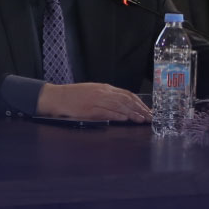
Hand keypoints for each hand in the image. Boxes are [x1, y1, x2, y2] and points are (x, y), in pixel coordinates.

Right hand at [36, 82, 151, 123]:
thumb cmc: (75, 96)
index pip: (127, 94)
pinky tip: (125, 119)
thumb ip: (108, 97)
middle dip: (140, 109)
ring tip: (141, 120)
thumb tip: (123, 105)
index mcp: (105, 88)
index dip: (139, 102)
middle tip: (150, 117)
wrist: (58, 97)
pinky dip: (117, 115)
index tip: (148, 110)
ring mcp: (96, 101)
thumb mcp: (93, 91)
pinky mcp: (89, 110)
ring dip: (132, 113)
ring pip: (119, 106)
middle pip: (126, 100)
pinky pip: (106, 112)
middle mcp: (102, 93)